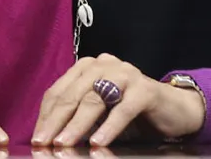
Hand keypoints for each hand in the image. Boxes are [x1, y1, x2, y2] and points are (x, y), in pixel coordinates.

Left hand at [31, 54, 203, 147]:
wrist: (173, 110)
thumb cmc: (130, 113)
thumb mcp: (98, 115)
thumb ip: (77, 117)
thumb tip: (49, 137)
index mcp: (87, 68)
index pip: (58, 91)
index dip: (46, 116)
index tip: (36, 138)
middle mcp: (104, 65)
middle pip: (73, 94)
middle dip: (56, 121)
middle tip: (44, 142)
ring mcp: (125, 74)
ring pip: (94, 99)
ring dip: (77, 125)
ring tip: (64, 143)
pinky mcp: (145, 89)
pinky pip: (123, 109)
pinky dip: (109, 127)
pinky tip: (98, 142)